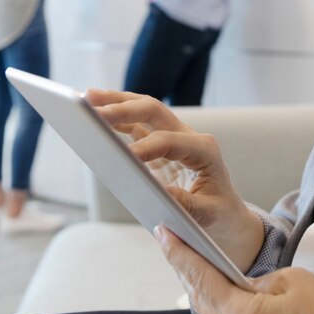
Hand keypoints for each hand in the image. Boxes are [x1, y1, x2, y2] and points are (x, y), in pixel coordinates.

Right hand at [86, 90, 263, 269]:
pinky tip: (95, 114)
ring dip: (116, 102)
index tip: (125, 157)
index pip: (170, 141)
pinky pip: (136, 125)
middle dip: (124, 107)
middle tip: (94, 108)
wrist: (226, 215)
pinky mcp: (159, 145)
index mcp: (204, 150)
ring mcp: (173, 137)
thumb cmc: (219, 215)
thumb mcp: (207, 215)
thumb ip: (186, 205)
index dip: (147, 147)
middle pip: (154, 111)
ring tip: (87, 98)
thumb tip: (161, 195)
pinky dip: (116, 118)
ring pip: (143, 110)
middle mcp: (189, 136)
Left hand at [155, 226, 313, 313]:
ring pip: (210, 313)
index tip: (164, 233)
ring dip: (199, 286)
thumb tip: (241, 282)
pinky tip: (216, 287)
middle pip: (200, 297)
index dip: (180, 253)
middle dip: (184, 268)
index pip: (202, 279)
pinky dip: (216, 303)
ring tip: (189, 259)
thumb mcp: (292, 279)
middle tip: (171, 240)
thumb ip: (257, 279)